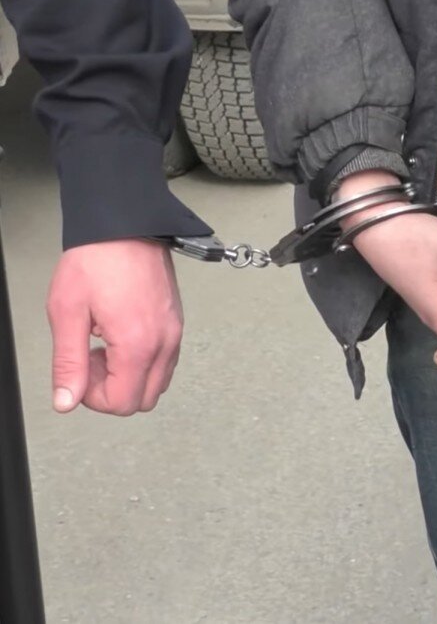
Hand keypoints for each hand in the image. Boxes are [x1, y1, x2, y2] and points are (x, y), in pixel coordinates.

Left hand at [47, 238, 183, 414]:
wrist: (126, 226)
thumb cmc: (97, 259)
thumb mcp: (67, 312)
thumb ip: (68, 363)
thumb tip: (66, 400)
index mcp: (137, 344)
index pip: (122, 403)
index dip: (93, 397)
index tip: (79, 372)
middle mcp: (163, 343)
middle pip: (143, 400)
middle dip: (113, 390)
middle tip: (90, 362)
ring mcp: (174, 333)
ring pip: (157, 384)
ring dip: (129, 377)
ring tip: (105, 347)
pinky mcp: (176, 324)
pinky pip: (165, 362)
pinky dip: (142, 362)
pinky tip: (120, 337)